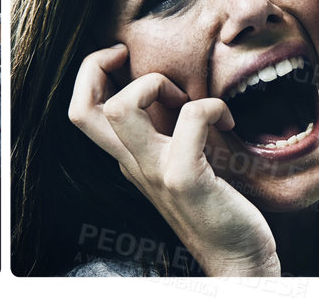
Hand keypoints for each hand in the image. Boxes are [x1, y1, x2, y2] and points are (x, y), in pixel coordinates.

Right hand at [69, 43, 278, 276]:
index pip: (81, 111)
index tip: (124, 58)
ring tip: (182, 97)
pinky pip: (192, 117)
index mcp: (128, 157)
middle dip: (96, 64)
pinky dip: (213, 106)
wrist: (238, 259)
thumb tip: (171, 83)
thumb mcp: (177, 161)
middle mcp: (132, 164)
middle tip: (131, 58)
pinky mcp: (184, 179)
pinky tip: (227, 122)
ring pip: (121, 108)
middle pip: (81, 110)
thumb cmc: (216, 204)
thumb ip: (166, 130)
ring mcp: (155, 172)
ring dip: (154, 83)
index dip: (90, 71)